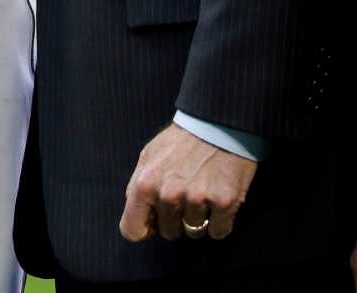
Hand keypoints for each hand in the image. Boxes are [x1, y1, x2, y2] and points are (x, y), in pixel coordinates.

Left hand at [119, 122, 256, 242]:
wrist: (219, 123)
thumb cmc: (182, 140)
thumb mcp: (149, 156)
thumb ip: (138, 186)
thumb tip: (138, 213)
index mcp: (145, 184)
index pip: (132, 230)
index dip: (145, 230)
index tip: (155, 223)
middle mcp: (168, 195)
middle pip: (168, 233)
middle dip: (176, 220)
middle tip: (186, 196)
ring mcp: (197, 199)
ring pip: (194, 233)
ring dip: (200, 219)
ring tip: (203, 193)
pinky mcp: (224, 202)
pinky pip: (219, 231)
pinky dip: (221, 222)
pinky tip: (219, 200)